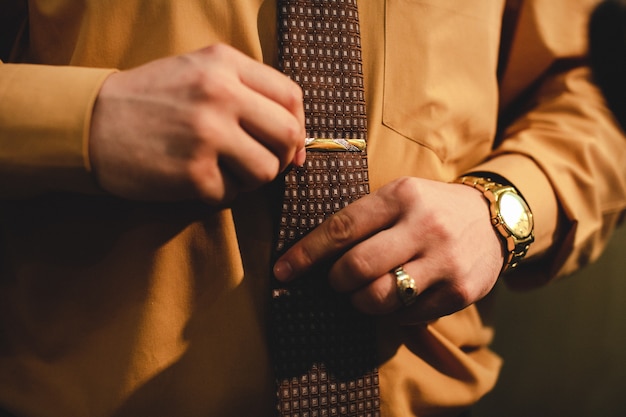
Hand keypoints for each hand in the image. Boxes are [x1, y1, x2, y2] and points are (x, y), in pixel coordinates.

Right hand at [89, 44, 305, 204]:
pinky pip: (231, 194)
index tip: (291, 146)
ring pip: (266, 171)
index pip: (290, 96)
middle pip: (287, 135)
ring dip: (251, 179)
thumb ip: (245, 89)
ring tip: (225, 171)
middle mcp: (220, 94)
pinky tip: (195, 179)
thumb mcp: (196, 70)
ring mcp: (207, 134)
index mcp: (224, 64)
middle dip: (282, 157)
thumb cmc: (149, 99)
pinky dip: (218, 193)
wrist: (89, 122)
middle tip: (262, 163)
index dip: (299, 126)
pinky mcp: (192, 172)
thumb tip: (294, 135)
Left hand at [273, 177, 503, 322]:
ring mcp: (445, 262)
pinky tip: (398, 295)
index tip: (282, 272)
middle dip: (335, 281)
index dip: (306, 254)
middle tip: (336, 281)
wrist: (494, 219)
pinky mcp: (460, 292)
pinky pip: (406, 316)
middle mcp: (426, 227)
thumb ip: (362, 218)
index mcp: (403, 196)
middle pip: (357, 268)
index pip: (341, 228)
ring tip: (363, 291)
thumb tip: (312, 254)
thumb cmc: (430, 208)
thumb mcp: (400, 195)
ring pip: (379, 298)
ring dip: (359, 301)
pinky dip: (391, 312)